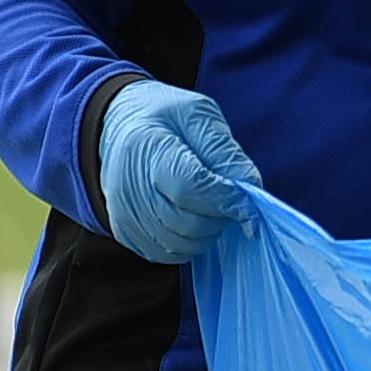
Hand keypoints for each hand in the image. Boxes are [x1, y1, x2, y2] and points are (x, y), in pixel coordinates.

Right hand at [93, 80, 261, 265]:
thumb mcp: (199, 116)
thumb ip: (225, 152)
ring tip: (209, 207)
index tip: (247, 200)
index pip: (191, 187)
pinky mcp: (124, 232)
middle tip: (227, 199)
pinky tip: (191, 219)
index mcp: (147, 147)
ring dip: (207, 233)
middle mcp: (128, 186)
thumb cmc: (165, 119)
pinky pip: (167, 254)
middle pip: (188, 222)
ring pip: (181, 244)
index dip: (226, 198)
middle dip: (220, 217)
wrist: (119, 128)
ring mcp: (123, 213)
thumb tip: (250, 190)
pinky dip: (189, 243)